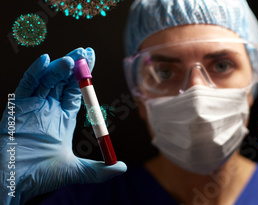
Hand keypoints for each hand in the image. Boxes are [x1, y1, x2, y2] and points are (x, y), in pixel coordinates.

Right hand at [0, 48, 126, 204]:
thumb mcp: (75, 171)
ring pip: (46, 79)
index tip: (92, 59)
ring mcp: (32, 106)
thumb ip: (98, 169)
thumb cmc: (40, 176)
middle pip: (62, 80)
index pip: (75, 91)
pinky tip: (45, 60)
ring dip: (59, 68)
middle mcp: (48, 109)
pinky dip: (35, 72)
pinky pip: (26, 85)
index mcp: (62, 118)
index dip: (84, 76)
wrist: (13, 182)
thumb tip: (122, 167)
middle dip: (74, 65)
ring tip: (71, 60)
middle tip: (85, 51)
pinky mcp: (16, 107)